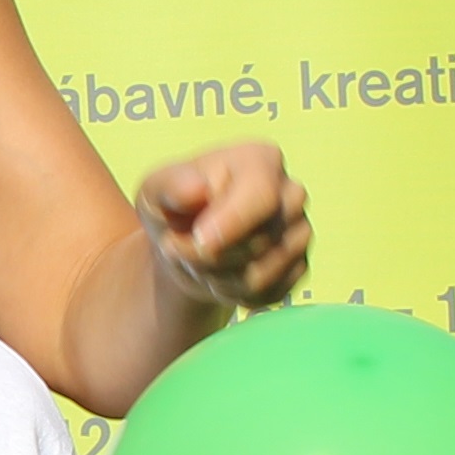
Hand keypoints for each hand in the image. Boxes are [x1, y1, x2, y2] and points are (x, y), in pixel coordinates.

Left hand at [137, 145, 309, 307]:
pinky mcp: (299, 266)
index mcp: (261, 160)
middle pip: (260, 241)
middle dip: (209, 256)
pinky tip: (220, 275)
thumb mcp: (155, 190)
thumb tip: (198, 190)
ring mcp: (300, 231)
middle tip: (177, 247)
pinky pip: (269, 293)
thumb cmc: (172, 207)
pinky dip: (235, 294)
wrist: (186, 244)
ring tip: (198, 260)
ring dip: (217, 278)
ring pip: (263, 274)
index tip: (199, 241)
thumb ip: (170, 186)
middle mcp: (290, 193)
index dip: (231, 225)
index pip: (262, 197)